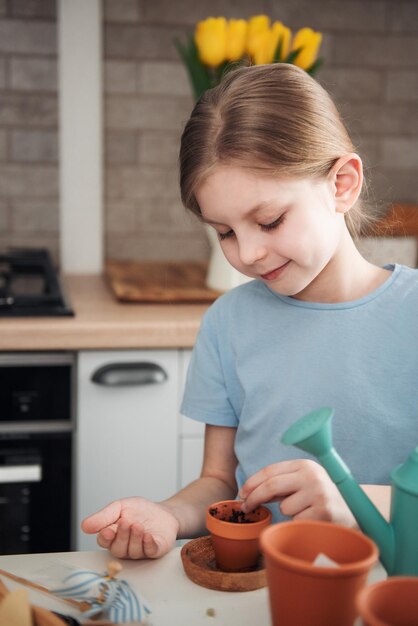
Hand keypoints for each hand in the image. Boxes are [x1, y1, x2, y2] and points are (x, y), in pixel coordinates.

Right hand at [81, 497, 179, 558]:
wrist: (163, 512)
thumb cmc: (140, 511)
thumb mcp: (119, 507)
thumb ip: (103, 516)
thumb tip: (84, 526)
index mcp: (114, 536)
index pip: (104, 541)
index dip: (105, 538)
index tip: (107, 531)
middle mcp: (125, 546)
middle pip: (118, 549)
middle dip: (122, 536)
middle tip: (126, 522)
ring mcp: (140, 550)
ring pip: (132, 552)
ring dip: (135, 538)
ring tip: (138, 526)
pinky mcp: (154, 550)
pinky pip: (149, 552)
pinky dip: (148, 545)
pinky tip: (147, 535)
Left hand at [239, 459, 355, 525]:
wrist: (355, 511)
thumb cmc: (322, 497)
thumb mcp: (304, 483)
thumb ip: (281, 484)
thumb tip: (249, 492)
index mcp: (304, 465)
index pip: (270, 471)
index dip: (252, 482)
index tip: (242, 493)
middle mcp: (311, 476)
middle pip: (271, 486)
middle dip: (254, 498)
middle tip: (245, 507)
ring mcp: (318, 494)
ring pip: (284, 508)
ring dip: (288, 513)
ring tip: (306, 511)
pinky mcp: (323, 512)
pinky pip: (296, 521)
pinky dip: (300, 523)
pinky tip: (314, 519)